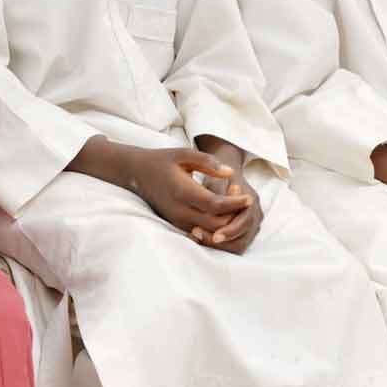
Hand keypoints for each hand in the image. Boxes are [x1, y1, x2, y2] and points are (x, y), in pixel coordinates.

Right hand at [124, 146, 254, 240]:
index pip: (215, 205)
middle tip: (243, 197)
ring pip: (210, 232)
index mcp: (183, 192)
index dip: (234, 204)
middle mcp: (179, 211)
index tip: (249, 197)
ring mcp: (177, 220)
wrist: (137, 173)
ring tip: (235, 202)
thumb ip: (208, 162)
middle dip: (234, 215)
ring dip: (226, 222)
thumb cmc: (163, 160)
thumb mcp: (184, 154)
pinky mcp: (177, 224)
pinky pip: (202, 232)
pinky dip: (216, 227)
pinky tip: (224, 211)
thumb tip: (230, 173)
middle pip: (216, 224)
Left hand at [195, 165, 263, 253]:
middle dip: (221, 242)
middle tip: (197, 233)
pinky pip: (232, 245)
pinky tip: (199, 238)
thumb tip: (221, 202)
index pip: (245, 223)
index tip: (214, 235)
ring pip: (237, 246)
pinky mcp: (243, 233)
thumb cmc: (220, 176)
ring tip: (196, 235)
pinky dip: (218, 246)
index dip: (230, 231)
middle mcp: (255, 216)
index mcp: (252, 201)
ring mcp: (251, 226)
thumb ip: (221, 193)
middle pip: (242, 240)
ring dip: (218, 245)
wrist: (226, 175)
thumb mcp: (219, 179)